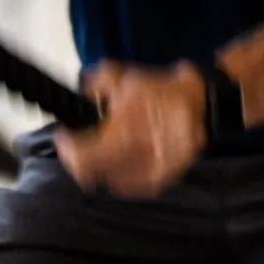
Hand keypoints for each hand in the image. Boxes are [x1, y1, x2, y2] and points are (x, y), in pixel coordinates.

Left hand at [56, 61, 207, 197]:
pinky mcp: (157, 183)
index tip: (64, 137)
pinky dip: (119, 175)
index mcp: (121, 138)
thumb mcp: (122, 77)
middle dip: (80, 159)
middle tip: (79, 146)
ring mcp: (146, 176)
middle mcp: (133, 162)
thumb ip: (95, 84)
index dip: (67, 149)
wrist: (200, 103)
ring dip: (100, 167)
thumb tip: (81, 93)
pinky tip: (120, 159)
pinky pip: (128, 186)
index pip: (80, 160)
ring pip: (108, 181)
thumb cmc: (159, 91)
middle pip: (90, 175)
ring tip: (104, 149)